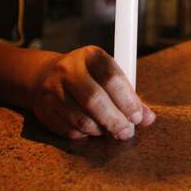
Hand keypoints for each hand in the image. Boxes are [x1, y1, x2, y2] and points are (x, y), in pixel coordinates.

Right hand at [30, 46, 155, 139]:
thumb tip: (148, 118)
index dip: (128, 101)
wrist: (43, 75)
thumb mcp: (107, 74)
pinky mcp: (44, 109)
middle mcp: (68, 69)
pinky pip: (69, 129)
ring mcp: (53, 89)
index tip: (138, 116)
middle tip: (126, 132)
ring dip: (101, 130)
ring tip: (111, 131)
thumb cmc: (86, 76)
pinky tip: (93, 130)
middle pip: (95, 100)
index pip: (112, 78)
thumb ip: (128, 94)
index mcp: (90, 55)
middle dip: (115, 120)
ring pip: (81, 119)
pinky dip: (85, 134)